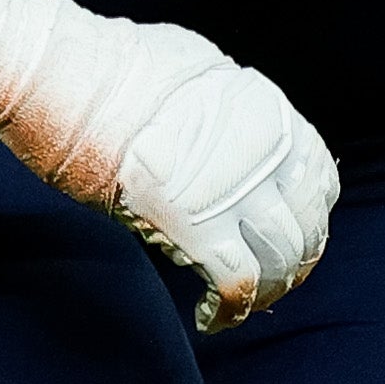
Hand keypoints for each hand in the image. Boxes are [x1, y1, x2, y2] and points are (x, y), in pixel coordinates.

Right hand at [1, 5, 337, 331]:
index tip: (287, 239)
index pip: (319, 180)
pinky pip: (236, 285)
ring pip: (278, 263)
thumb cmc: (112, 65)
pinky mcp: (193, 222)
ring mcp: (232, 187)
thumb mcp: (196, 66)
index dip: (308, 219)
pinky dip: (227, 311)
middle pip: (304, 230)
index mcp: (268, 110)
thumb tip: (223, 127)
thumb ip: (225, 105)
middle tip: (265, 284)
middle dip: (290, 266)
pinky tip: (208, 317)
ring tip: (234, 304)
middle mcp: (264, 150)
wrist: (64, 72)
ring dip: (263, 293)